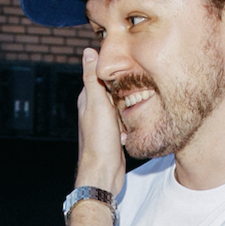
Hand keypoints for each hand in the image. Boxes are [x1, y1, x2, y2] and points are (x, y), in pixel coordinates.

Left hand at [75, 47, 126, 193]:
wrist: (103, 173)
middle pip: (114, 89)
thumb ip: (93, 78)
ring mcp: (104, 122)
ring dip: (129, 107)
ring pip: (122, 105)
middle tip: (137, 89)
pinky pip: (125, 120)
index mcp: (87, 98)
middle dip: (125, 89)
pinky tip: (130, 129)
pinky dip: (130, 122)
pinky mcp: (114, 133)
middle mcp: (94, 108)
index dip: (113, 67)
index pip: (100, 73)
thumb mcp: (97, 104)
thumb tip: (88, 51)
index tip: (128, 62)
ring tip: (133, 110)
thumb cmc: (99, 141)